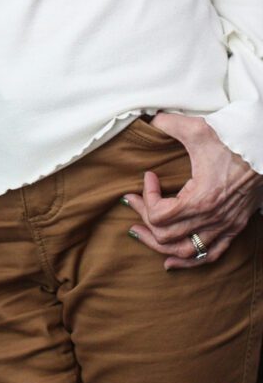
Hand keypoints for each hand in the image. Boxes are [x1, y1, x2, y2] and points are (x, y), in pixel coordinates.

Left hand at [123, 112, 262, 269]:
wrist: (261, 150)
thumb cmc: (231, 141)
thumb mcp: (197, 129)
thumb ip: (168, 124)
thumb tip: (149, 121)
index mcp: (201, 198)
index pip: (160, 214)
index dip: (146, 196)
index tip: (149, 175)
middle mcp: (212, 219)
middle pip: (166, 236)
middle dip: (144, 218)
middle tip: (133, 202)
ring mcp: (225, 226)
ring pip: (185, 252)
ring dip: (159, 244)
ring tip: (139, 232)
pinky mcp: (234, 228)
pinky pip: (210, 255)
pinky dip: (188, 261)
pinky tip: (170, 261)